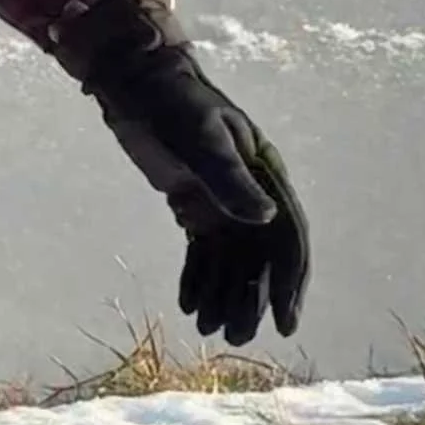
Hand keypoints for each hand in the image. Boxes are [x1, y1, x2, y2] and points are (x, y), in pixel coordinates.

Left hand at [50, 0, 310, 345]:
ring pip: (232, 261)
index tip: (284, 323)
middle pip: (260, 259)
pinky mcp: (196, 205)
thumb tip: (266, 221)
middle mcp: (253, 192)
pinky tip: (188, 307)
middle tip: (237, 339)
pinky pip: (204, 252)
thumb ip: (231, 181)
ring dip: (224, 296)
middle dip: (251, 300)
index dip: (288, 284)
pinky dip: (199, 279)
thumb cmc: (173, 106)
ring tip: (208, 332)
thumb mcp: (201, 142)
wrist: (136, 85)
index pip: (287, 239)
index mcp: (267, 175)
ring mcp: (224, 200)